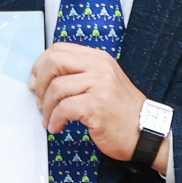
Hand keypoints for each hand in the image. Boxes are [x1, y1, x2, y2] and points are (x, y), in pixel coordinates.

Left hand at [30, 42, 148, 163]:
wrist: (146, 133)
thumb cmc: (120, 111)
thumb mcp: (103, 83)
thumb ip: (79, 74)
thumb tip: (42, 77)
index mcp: (99, 58)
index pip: (59, 49)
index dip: (41, 65)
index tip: (35, 82)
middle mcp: (100, 67)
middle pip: (54, 62)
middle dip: (40, 83)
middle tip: (40, 101)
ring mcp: (100, 85)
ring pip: (57, 87)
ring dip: (47, 107)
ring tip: (50, 119)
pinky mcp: (97, 106)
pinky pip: (64, 108)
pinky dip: (55, 120)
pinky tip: (57, 127)